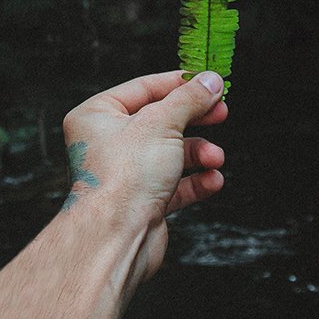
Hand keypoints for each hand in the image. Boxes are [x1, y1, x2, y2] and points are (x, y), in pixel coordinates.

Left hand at [60, 69, 228, 279]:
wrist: (116, 237)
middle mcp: (106, 143)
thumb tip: (210, 81)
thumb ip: (190, 98)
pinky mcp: (141, 201)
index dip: (179, 83)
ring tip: (215, 158)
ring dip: (199, 154)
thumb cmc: (122, 179)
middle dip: (195, 119)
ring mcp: (124, 173)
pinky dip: (195, 181)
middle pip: (160, 120)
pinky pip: (174, 184)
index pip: (144, 88)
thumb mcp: (162, 123)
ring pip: (170, 154)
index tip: (208, 82)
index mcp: (97, 116)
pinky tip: (212, 180)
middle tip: (221, 113)